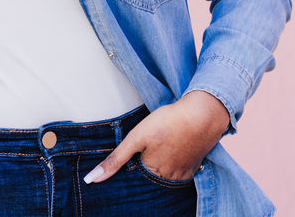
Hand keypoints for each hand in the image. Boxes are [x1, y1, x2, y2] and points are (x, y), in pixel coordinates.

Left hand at [82, 91, 229, 184]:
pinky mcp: (195, 166)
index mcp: (152, 173)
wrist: (202, 114)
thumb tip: (91, 179)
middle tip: (150, 145)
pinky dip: (174, 162)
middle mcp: (169, 179)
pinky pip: (179, 170)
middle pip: (150, 177)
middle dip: (146, 165)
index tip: (134, 152)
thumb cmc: (168, 122)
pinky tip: (173, 147)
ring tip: (162, 144)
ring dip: (160, 164)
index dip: (132, 164)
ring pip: (165, 173)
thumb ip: (115, 159)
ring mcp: (184, 174)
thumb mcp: (136, 138)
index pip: (135, 177)